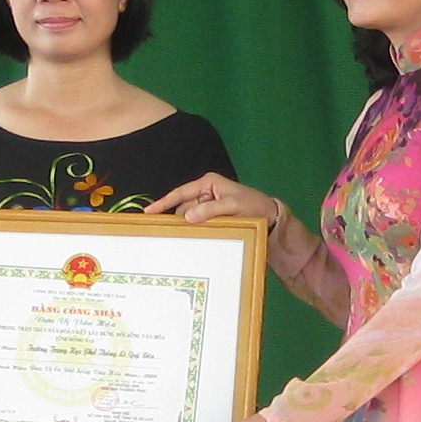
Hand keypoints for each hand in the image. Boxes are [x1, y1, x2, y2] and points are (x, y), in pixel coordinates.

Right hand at [148, 173, 279, 226]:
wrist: (271, 218)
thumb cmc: (254, 206)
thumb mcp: (233, 206)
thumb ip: (210, 210)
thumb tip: (188, 216)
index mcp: (209, 184)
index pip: (181, 192)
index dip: (164, 202)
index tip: (149, 212)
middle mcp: (206, 193)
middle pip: (183, 206)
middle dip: (177, 218)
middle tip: (166, 232)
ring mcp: (209, 205)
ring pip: (190, 217)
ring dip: (188, 226)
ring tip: (182, 237)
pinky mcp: (213, 217)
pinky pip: (199, 223)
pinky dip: (196, 230)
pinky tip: (194, 237)